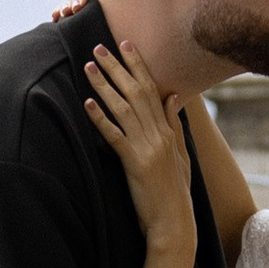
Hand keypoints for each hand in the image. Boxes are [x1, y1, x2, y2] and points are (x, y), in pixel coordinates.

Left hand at [83, 42, 196, 259]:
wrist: (174, 222)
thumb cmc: (175, 192)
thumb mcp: (180, 155)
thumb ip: (174, 125)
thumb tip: (171, 96)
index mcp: (167, 130)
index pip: (152, 89)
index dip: (138, 65)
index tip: (126, 45)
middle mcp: (159, 134)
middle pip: (136, 92)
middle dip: (117, 67)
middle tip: (99, 47)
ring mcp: (147, 148)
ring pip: (124, 109)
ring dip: (105, 86)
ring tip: (89, 68)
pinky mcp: (134, 164)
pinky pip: (115, 136)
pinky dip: (101, 119)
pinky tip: (88, 104)